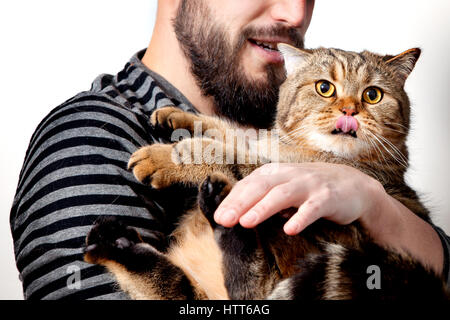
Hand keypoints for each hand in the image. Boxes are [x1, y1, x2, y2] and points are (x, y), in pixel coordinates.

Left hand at [214, 162, 384, 234]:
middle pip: (261, 187)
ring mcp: (309, 185)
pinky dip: (301, 217)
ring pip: (282, 194)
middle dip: (240, 203)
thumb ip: (263, 198)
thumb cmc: (310, 190)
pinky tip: (289, 229)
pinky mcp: (328, 197)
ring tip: (247, 222)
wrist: (353, 186)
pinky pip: (313, 208)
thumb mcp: (284, 189)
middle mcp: (290, 175)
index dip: (232, 200)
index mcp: (276, 173)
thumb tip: (235, 214)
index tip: (217, 217)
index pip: (249, 185)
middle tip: (224, 220)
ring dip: (263, 208)